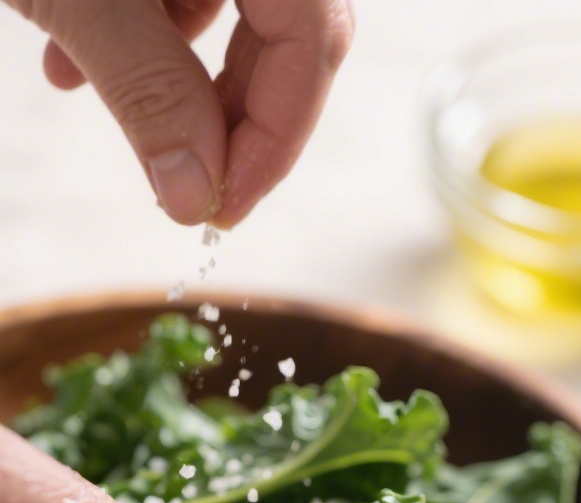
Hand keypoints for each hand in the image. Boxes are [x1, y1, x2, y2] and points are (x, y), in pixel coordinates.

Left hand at [9, 0, 353, 226]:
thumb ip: (148, 90)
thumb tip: (195, 192)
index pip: (313, 35)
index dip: (278, 135)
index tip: (225, 209)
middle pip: (292, 28)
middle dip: (233, 117)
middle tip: (187, 188)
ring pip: (239, 14)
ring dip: (178, 83)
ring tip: (98, 106)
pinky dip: (141, 37)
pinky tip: (71, 61)